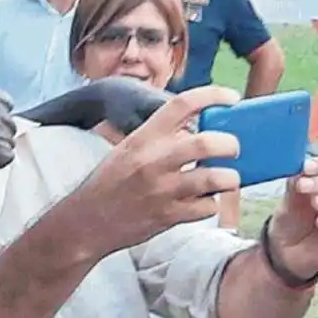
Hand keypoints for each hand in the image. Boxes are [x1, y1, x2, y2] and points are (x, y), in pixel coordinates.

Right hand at [81, 86, 242, 254]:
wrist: (86, 222)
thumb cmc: (108, 184)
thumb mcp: (126, 150)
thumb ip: (157, 138)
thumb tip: (194, 129)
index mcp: (142, 138)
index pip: (182, 104)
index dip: (213, 95)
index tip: (231, 98)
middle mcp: (153, 161)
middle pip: (209, 143)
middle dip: (231, 144)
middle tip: (231, 149)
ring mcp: (162, 190)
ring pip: (216, 178)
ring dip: (228, 178)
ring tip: (224, 179)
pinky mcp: (169, 216)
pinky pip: (208, 207)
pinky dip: (210, 204)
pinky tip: (201, 202)